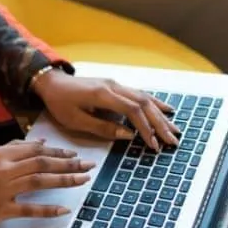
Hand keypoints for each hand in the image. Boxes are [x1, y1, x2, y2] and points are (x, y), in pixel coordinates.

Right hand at [0, 140, 94, 227]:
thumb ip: (12, 148)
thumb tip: (39, 143)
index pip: (35, 150)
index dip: (57, 153)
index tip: (74, 155)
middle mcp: (2, 169)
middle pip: (42, 163)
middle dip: (68, 164)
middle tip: (88, 165)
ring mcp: (2, 190)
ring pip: (39, 181)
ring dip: (64, 180)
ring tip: (83, 180)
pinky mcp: (0, 210)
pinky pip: (28, 209)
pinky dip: (47, 209)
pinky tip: (63, 209)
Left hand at [32, 69, 179, 149]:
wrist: (52, 83)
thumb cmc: (60, 103)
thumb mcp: (75, 120)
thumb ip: (102, 128)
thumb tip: (128, 135)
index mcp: (103, 95)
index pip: (132, 110)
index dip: (145, 128)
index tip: (153, 144)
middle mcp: (114, 86)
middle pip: (144, 104)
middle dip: (160, 124)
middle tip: (172, 141)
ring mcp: (116, 84)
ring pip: (145, 98)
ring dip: (161, 115)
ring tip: (175, 130)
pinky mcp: (116, 86)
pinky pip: (140, 94)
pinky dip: (155, 103)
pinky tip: (167, 110)